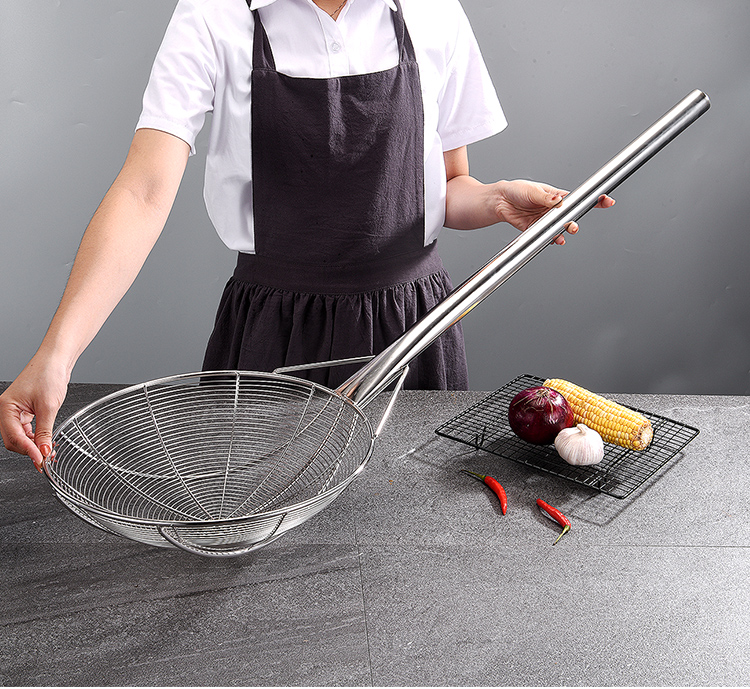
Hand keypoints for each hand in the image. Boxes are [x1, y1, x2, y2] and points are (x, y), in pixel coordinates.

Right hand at [0, 355, 68, 471]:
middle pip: (14, 440)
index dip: (28, 451)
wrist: (56, 360)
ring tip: (48, 452)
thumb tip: (44, 451)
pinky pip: (27, 430)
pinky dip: (36, 437)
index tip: (40, 460)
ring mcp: (16, 411)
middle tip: (45, 460)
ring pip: (20, 436)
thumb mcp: (48, 406)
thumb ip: (45, 431)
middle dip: (29, 450)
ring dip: (33, 445)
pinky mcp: (26, 411)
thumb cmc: (48, 374)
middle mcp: (7, 410)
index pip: (13, 437)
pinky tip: (47, 442)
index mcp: (6, 407)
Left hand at [493, 179, 614, 244]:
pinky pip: (547, 235)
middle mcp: (554, 209)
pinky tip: (554, 239)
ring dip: (564, 232)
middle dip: (575, 221)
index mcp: (556, 197)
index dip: (593, 200)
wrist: (500, 202)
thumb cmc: (517, 191)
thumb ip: (545, 198)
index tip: (606, 200)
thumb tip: (557, 201)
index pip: (578, 198)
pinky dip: (551, 238)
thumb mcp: (532, 191)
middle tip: (574, 225)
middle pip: (571, 216)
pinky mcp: (536, 229)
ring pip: (560, 228)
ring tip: (564, 233)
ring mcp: (545, 220)